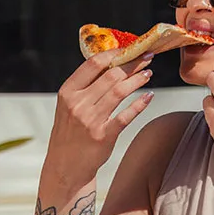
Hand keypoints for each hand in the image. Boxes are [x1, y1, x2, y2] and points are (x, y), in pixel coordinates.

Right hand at [43, 49, 154, 193]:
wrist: (65, 167)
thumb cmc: (69, 134)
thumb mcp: (68, 106)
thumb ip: (85, 86)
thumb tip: (111, 62)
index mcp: (67, 92)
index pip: (93, 63)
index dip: (115, 53)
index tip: (130, 48)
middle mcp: (77, 105)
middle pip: (111, 75)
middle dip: (133, 63)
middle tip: (146, 57)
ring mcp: (90, 121)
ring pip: (120, 91)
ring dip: (138, 79)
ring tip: (148, 74)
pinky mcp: (104, 136)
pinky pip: (126, 115)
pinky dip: (140, 104)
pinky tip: (148, 97)